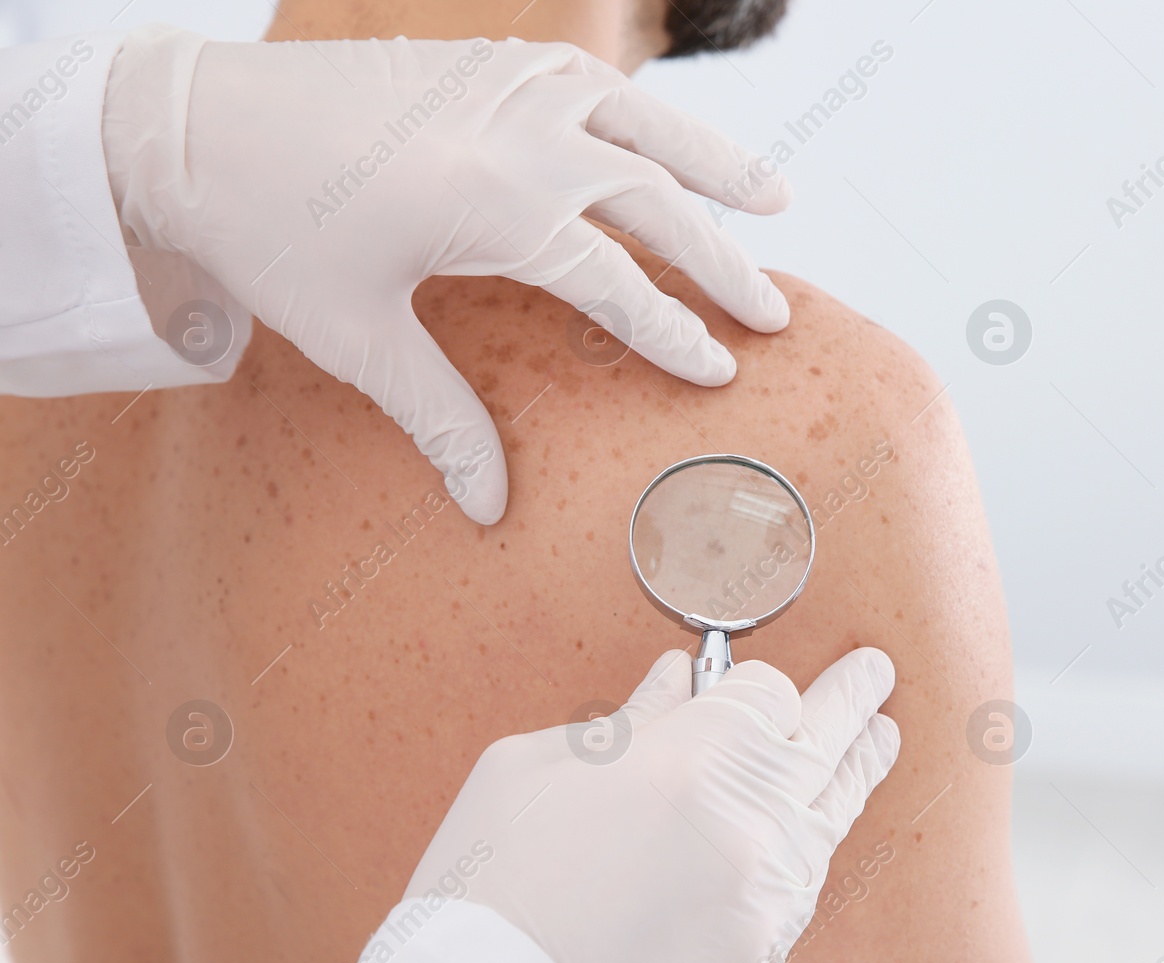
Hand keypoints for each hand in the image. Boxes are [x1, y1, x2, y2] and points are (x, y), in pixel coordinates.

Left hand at [102, 25, 791, 522]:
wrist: (189, 124)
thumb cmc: (268, 233)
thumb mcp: (357, 335)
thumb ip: (440, 416)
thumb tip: (489, 507)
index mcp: (494, 202)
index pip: (616, 278)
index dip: (673, 330)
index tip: (721, 371)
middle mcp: (519, 132)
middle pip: (655, 200)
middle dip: (722, 262)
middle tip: (775, 314)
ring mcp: (505, 84)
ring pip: (643, 122)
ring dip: (715, 162)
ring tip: (779, 199)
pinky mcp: (483, 61)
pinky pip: (591, 80)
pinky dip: (644, 111)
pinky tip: (667, 136)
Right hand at [404, 648, 900, 962]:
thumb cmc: (487, 892)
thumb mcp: (530, 772)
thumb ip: (623, 720)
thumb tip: (674, 683)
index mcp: (689, 760)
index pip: (767, 693)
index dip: (754, 682)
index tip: (746, 679)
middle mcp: (748, 824)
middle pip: (825, 742)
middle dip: (853, 699)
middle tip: (875, 673)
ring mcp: (765, 899)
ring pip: (832, 816)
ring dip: (857, 769)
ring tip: (878, 738)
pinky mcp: (762, 961)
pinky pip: (805, 882)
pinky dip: (817, 840)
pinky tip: (817, 824)